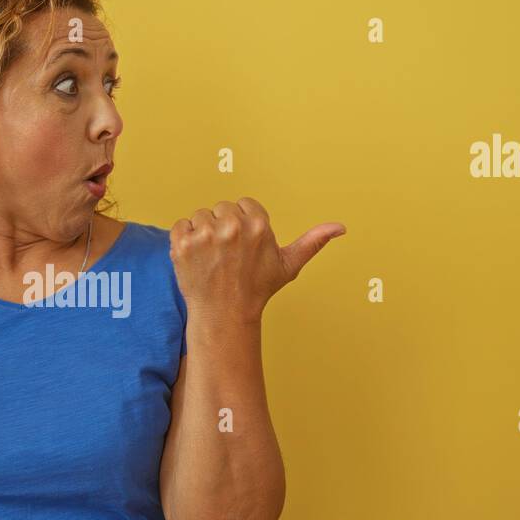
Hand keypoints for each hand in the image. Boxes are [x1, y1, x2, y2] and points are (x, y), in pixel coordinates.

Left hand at [169, 197, 345, 324]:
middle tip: (227, 256)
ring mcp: (205, 234)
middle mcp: (232, 225)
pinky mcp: (183, 243)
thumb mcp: (288, 265)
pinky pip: (179, 226)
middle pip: (221, 209)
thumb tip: (340, 227)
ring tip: (212, 259)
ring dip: (202, 234)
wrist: (225, 315)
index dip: (243, 225)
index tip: (243, 247)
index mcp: (258, 224)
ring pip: (200, 216)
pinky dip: (183, 241)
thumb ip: (312, 242)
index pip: (244, 205)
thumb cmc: (256, 290)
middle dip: (223, 228)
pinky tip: (196, 259)